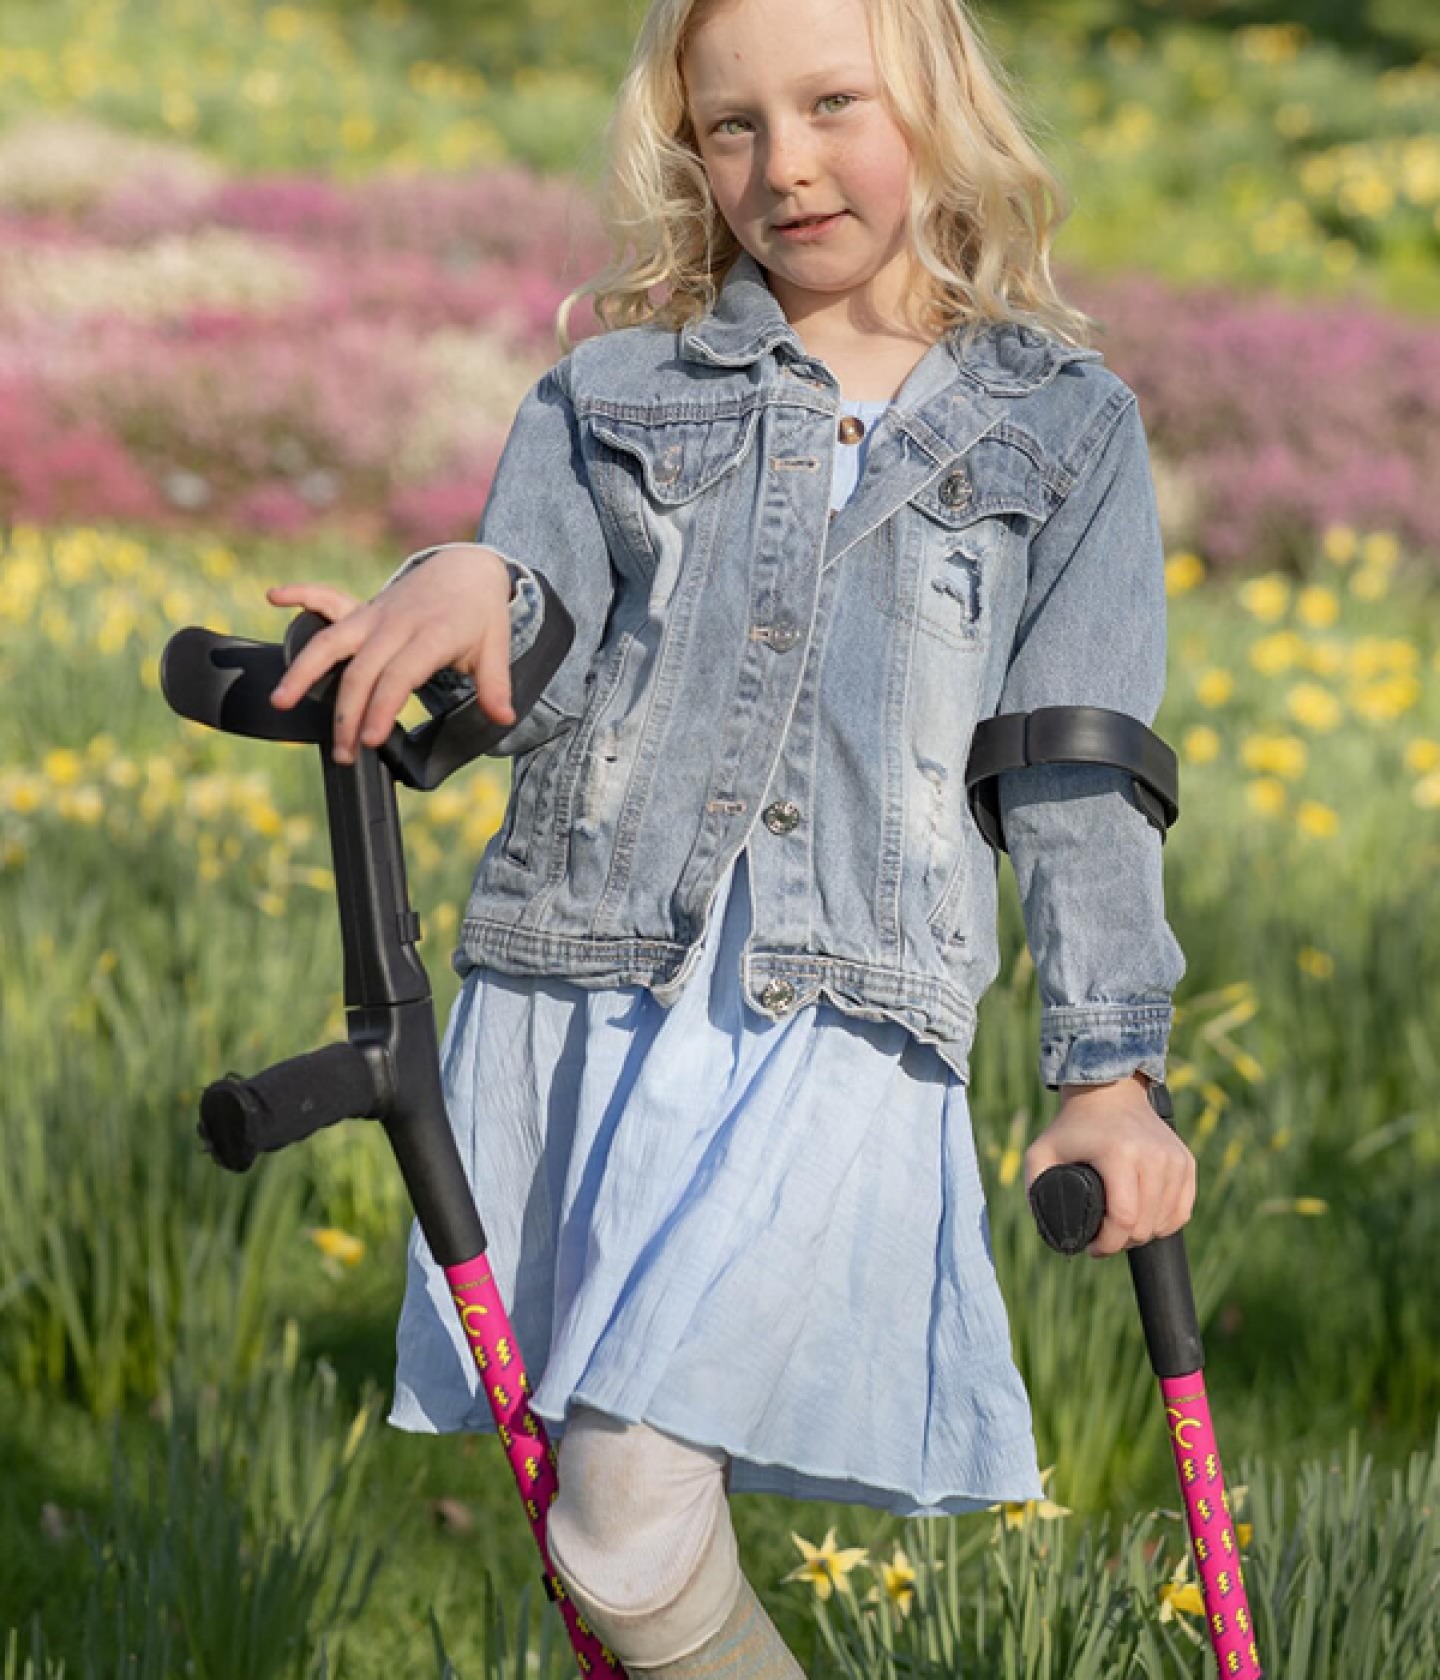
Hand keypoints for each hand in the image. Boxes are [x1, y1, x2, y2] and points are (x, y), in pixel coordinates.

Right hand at [265, 545, 517, 762]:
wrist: (466, 569)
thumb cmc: (480, 615)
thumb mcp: (496, 647)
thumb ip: (495, 684)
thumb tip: (504, 718)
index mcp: (432, 636)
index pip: (399, 676)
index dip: (383, 708)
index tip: (371, 740)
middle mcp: (397, 625)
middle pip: (362, 671)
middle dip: (347, 715)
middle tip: (344, 754)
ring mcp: (375, 615)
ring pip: (332, 641)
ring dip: (304, 671)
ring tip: (281, 701)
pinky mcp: (361, 610)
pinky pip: (326, 599)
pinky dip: (300, 594)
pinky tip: (274, 595)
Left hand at [1023, 1073, 1195, 1258]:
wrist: (1109, 1092)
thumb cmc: (1072, 1127)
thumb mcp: (1041, 1152)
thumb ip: (1035, 1187)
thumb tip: (1050, 1229)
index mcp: (1119, 1154)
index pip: (1124, 1218)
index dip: (1108, 1244)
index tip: (1092, 1248)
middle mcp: (1152, 1156)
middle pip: (1145, 1225)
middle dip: (1122, 1242)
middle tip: (1104, 1238)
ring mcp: (1174, 1158)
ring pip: (1166, 1222)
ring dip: (1144, 1235)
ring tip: (1122, 1230)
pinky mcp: (1185, 1161)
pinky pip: (1182, 1210)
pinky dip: (1165, 1223)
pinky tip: (1146, 1223)